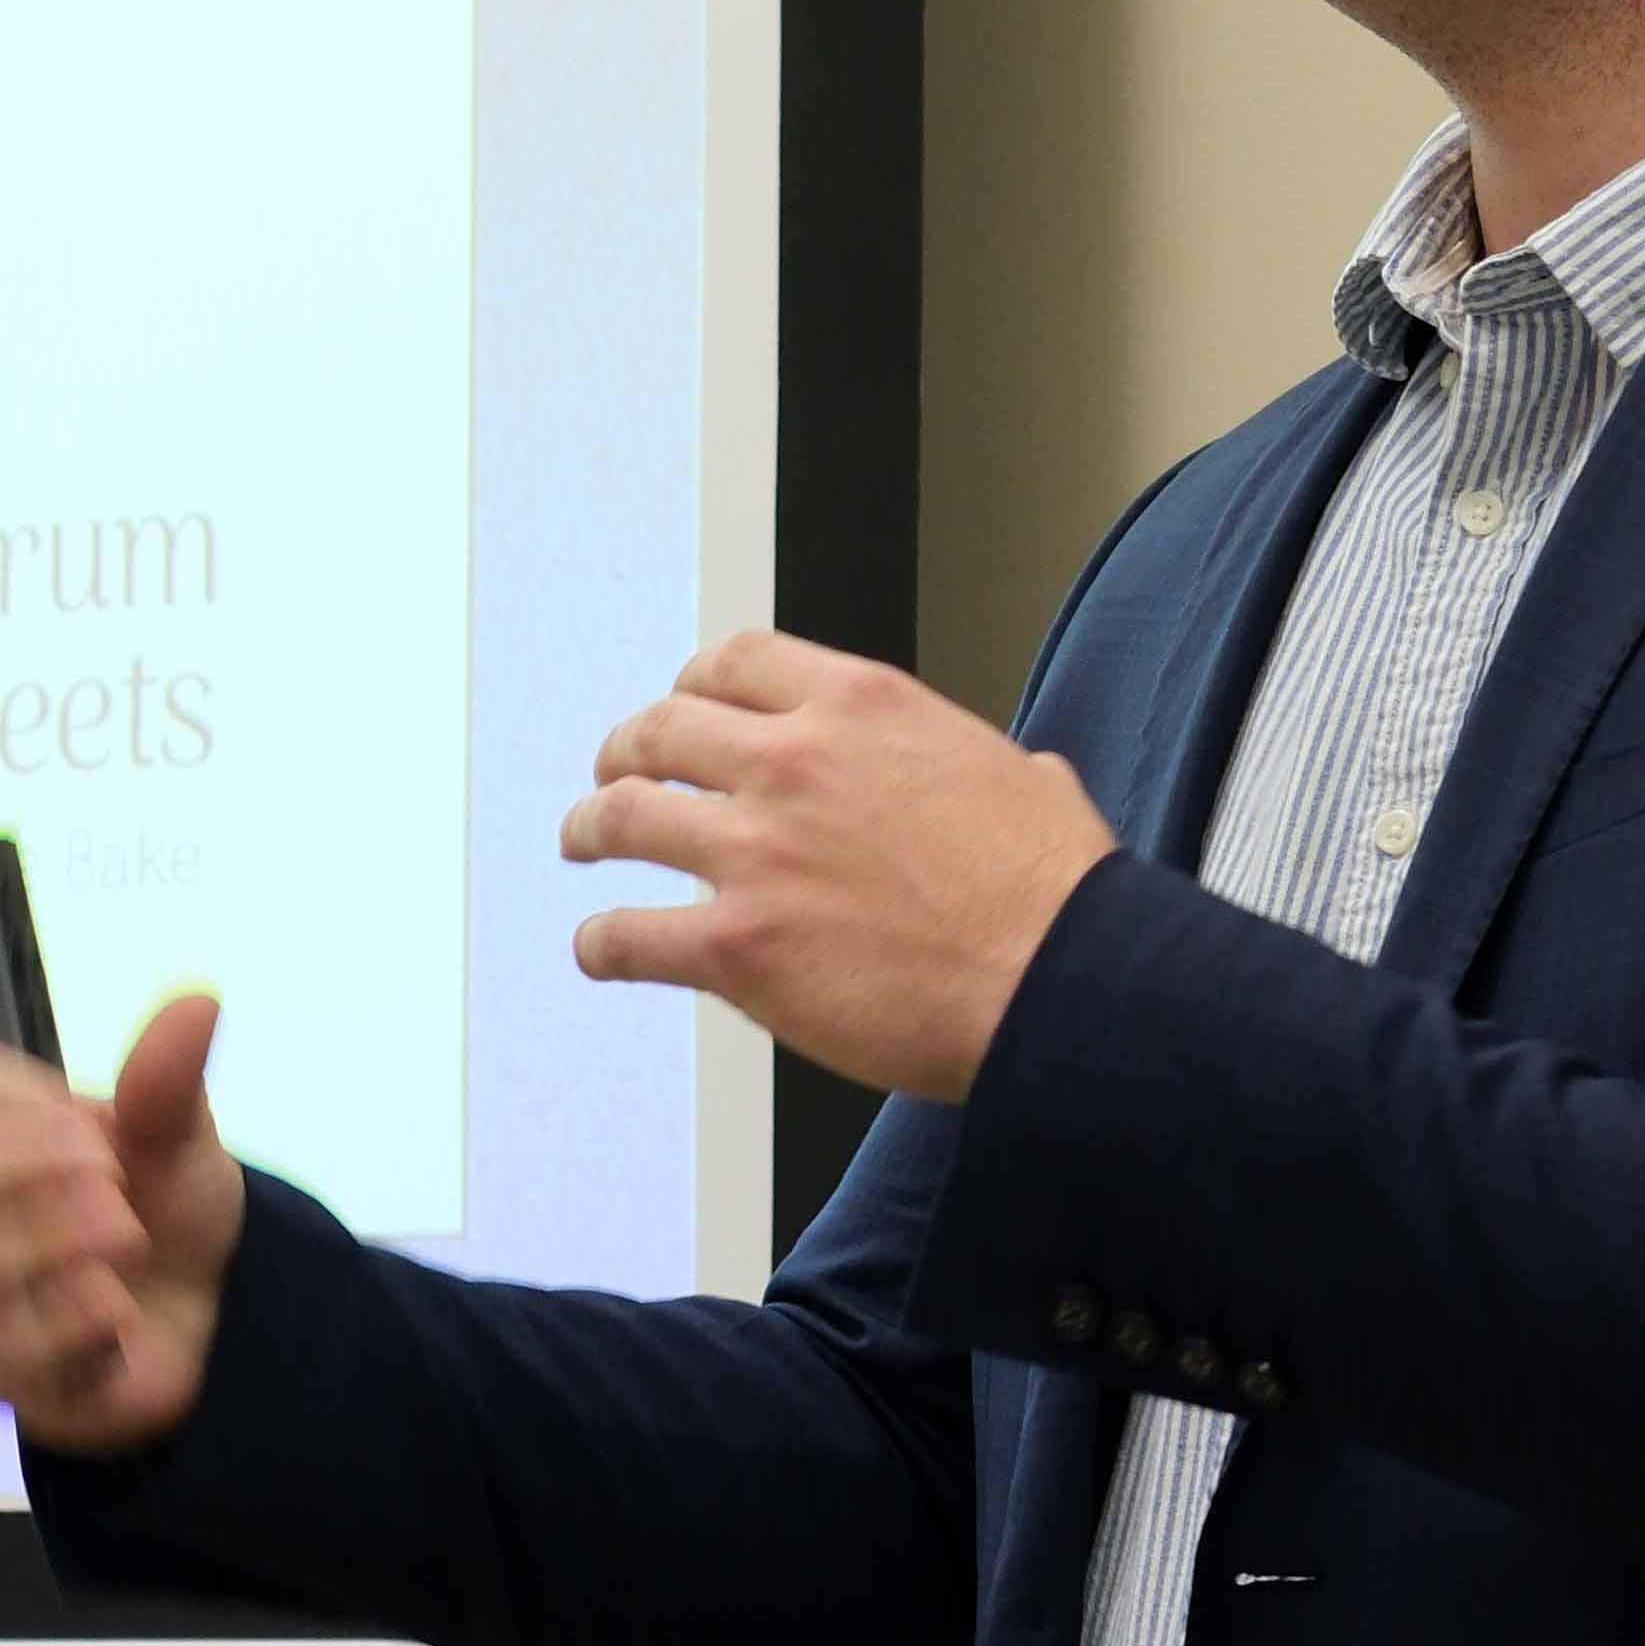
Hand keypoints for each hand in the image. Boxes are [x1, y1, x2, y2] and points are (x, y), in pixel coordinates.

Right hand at [0, 995, 241, 1456]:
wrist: (203, 1304)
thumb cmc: (159, 1198)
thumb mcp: (178, 1133)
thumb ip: (167, 1076)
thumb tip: (199, 997)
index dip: (27, 1119)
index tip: (107, 1135)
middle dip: (34, 1188)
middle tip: (121, 1198)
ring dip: (53, 1257)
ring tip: (126, 1250)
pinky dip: (67, 1331)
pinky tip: (116, 1318)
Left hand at [564, 631, 1115, 1102]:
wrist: (1062, 983)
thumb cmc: (1059, 896)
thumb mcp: (1026, 779)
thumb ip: (985, 767)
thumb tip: (1014, 775)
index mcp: (860, 708)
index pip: (737, 662)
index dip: (695, 684)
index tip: (685, 703)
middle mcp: (792, 763)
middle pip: (661, 730)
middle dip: (627, 749)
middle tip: (616, 771)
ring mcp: (755, 853)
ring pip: (622, 816)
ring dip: (590, 828)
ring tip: (582, 841)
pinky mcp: (737, 946)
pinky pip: (630, 935)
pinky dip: (601, 943)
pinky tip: (599, 950)